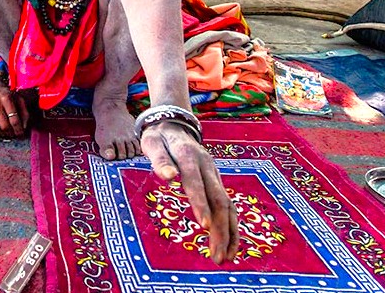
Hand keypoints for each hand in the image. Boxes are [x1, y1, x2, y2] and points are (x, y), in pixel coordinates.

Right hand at [0, 77, 28, 139]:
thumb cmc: (6, 95)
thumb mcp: (18, 99)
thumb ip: (24, 112)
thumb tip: (24, 127)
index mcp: (6, 98)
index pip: (14, 119)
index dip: (19, 129)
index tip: (21, 134)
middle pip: (4, 125)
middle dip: (10, 133)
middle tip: (13, 135)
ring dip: (0, 135)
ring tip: (4, 135)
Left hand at [141, 122, 238, 264]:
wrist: (174, 125)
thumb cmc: (159, 139)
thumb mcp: (152, 144)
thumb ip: (160, 160)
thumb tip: (168, 177)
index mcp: (189, 157)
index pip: (196, 183)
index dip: (201, 204)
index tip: (204, 227)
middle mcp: (208, 167)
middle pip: (219, 199)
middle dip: (220, 230)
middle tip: (216, 257)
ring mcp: (215, 176)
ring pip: (228, 206)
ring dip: (229, 233)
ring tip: (224, 259)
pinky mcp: (217, 183)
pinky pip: (229, 206)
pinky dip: (232, 227)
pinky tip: (230, 247)